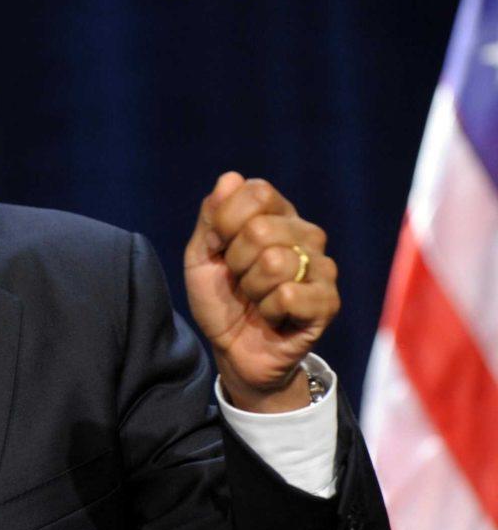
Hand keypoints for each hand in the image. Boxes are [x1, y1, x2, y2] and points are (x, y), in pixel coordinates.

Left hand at [184, 172, 339, 412]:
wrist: (234, 350)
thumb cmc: (221, 298)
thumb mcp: (201, 255)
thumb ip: (212, 216)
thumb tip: (230, 178)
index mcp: (277, 214)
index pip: (257, 191)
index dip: (225, 223)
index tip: (220, 247)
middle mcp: (306, 234)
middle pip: (260, 228)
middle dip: (235, 261)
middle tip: (240, 280)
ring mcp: (322, 267)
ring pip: (275, 262)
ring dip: (252, 289)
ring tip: (257, 299)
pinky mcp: (328, 301)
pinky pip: (288, 295)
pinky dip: (268, 311)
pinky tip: (274, 317)